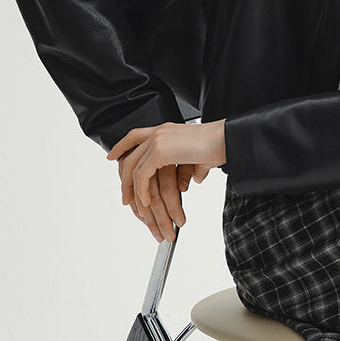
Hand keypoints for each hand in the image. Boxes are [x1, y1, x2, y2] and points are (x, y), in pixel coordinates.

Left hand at [106, 120, 226, 242]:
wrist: (227, 140)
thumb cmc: (219, 147)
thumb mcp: (198, 159)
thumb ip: (189, 168)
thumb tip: (190, 180)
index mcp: (165, 131)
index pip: (135, 136)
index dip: (121, 147)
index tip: (113, 158)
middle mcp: (158, 132)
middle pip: (130, 157)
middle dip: (125, 180)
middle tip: (125, 198)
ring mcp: (157, 140)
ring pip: (134, 169)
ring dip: (134, 192)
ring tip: (138, 209)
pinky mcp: (160, 151)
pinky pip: (142, 175)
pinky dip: (141, 191)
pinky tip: (145, 202)